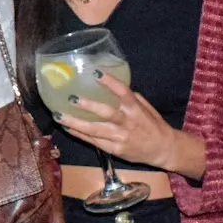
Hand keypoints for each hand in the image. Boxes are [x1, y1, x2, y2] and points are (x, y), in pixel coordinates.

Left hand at [56, 71, 183, 171]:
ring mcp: (120, 138)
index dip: (110, 82)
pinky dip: (80, 135)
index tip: (96, 73)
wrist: (163, 149)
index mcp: (136, 109)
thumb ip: (131, 98)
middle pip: (106, 113)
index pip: (124, 92)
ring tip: (59, 116)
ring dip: (75, 123)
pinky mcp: (115, 150)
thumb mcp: (146, 107)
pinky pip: (94, 142)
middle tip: (71, 98)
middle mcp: (128, 123)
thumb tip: (113, 86)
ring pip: (95, 130)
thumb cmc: (153, 125)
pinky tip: (67, 128)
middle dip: (88, 106)